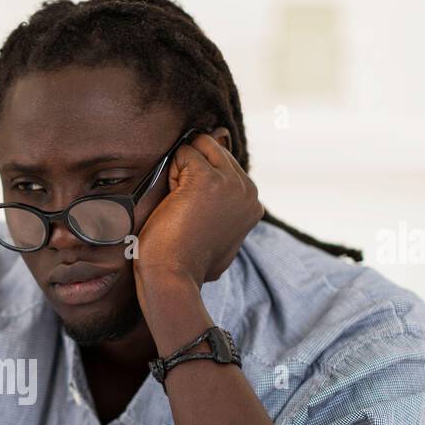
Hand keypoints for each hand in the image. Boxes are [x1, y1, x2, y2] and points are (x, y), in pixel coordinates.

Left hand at [133, 129, 263, 302]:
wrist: (173, 277)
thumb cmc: (187, 262)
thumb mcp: (219, 236)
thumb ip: (226, 206)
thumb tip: (223, 169)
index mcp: (253, 202)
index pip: (224, 164)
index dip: (200, 182)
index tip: (194, 212)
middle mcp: (248, 190)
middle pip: (214, 151)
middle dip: (191, 170)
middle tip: (183, 207)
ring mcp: (231, 183)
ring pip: (200, 147)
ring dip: (181, 169)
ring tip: (178, 203)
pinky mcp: (208, 179)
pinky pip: (184, 152)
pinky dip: (171, 171)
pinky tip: (173, 199)